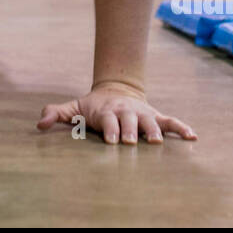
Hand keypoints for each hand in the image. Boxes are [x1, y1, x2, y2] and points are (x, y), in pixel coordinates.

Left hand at [37, 81, 196, 144]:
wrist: (116, 90)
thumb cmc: (93, 106)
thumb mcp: (74, 107)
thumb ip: (57, 113)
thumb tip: (39, 124)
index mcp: (107, 111)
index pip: (108, 120)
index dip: (110, 129)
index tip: (112, 140)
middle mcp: (127, 112)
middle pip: (130, 122)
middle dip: (132, 131)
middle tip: (133, 142)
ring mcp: (143, 114)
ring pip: (151, 122)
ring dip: (154, 132)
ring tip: (158, 142)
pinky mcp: (156, 117)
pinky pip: (171, 122)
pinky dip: (182, 128)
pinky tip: (192, 137)